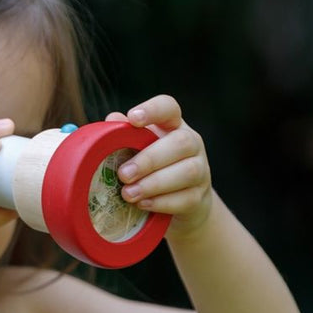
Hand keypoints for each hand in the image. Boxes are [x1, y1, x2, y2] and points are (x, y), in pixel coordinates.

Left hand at [105, 95, 212, 237]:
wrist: (181, 203)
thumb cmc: (152, 169)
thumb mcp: (138, 149)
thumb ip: (124, 135)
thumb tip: (111, 121)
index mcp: (173, 125)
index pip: (169, 108)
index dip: (153, 110)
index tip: (133, 118)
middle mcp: (192, 143)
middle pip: (181, 143)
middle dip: (150, 159)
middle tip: (123, 174)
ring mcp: (201, 170)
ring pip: (187, 172)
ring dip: (154, 184)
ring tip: (128, 193)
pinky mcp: (200, 197)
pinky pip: (186, 199)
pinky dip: (162, 202)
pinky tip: (142, 204)